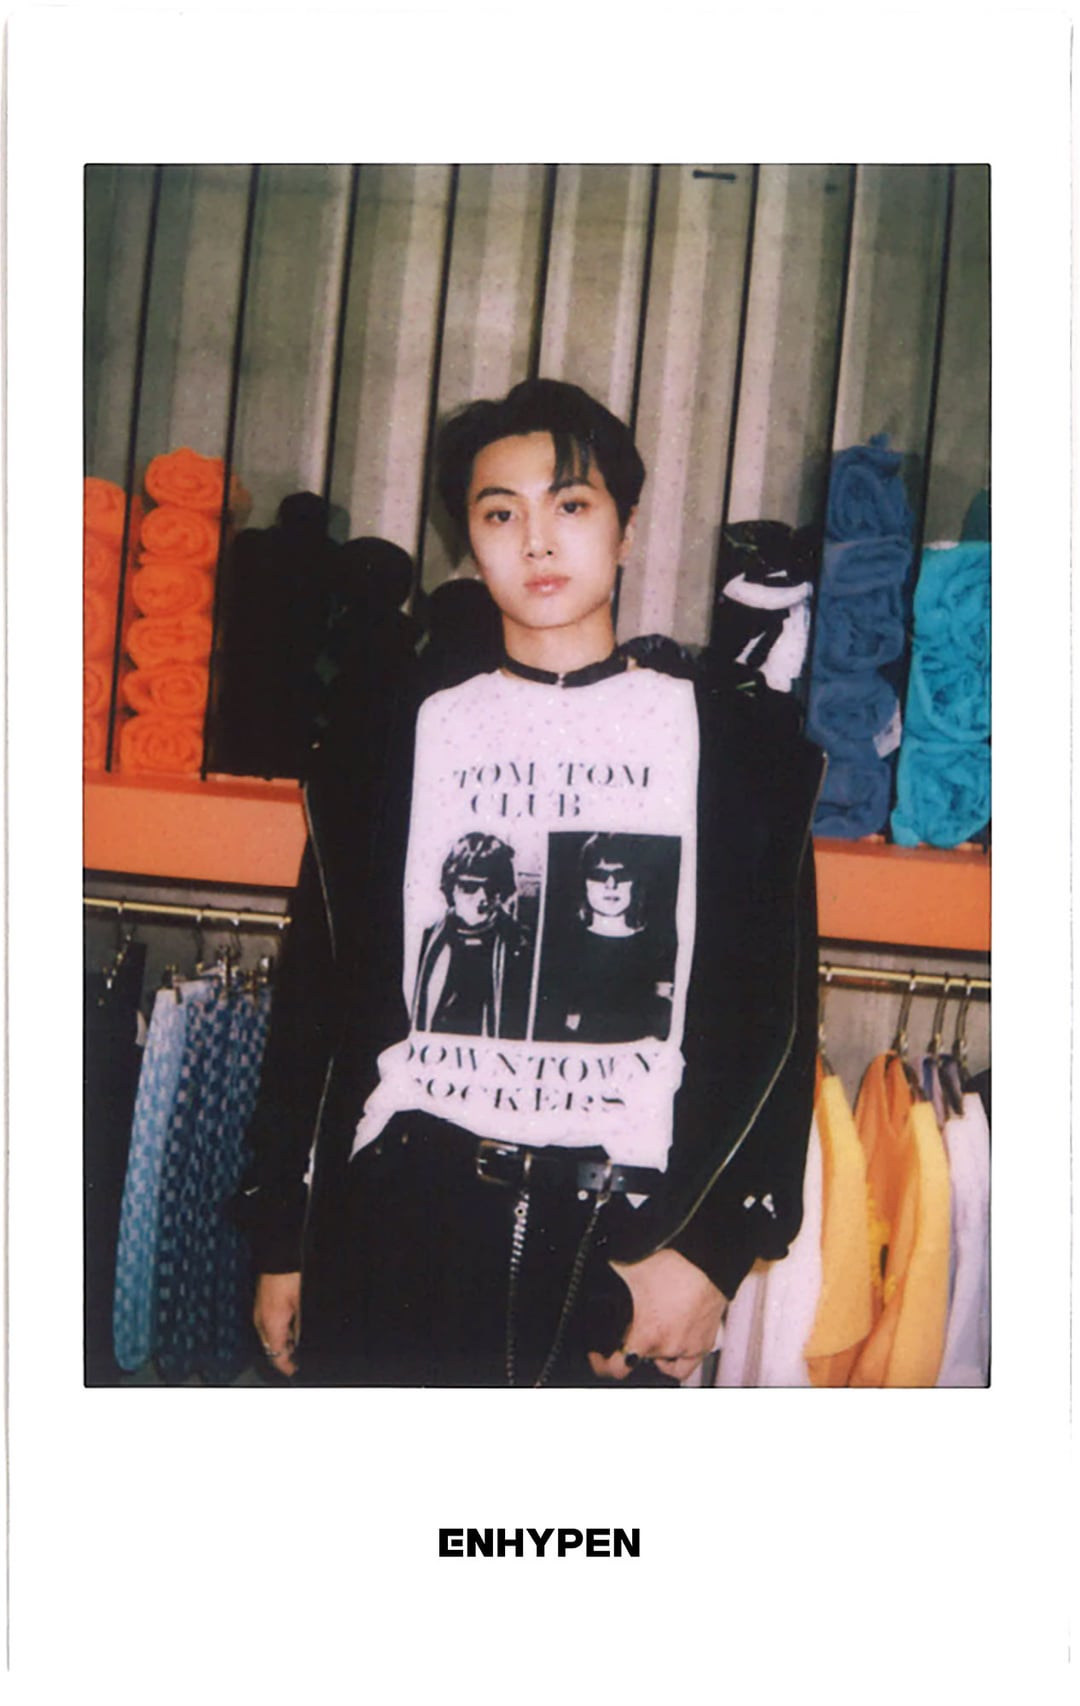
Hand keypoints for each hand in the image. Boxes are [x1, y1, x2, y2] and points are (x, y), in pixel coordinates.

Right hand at [254, 1271, 301, 1377]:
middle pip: (271, 1346)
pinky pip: (268, 1322)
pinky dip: (278, 1327)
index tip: (293, 1370)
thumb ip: (299, 1328)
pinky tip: (291, 1322)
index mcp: (270, 1323)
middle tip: (298, 1355)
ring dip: (281, 1339)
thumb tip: (300, 1342)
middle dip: (284, 1353)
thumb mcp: (301, 1305)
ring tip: (297, 1338)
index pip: (275, 1354)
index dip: (285, 1366)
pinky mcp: (261, 1302)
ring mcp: (259, 1310)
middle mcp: (261, 1319)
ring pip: (269, 1334)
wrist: (279, 1255)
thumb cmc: (290, 1276)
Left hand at [588, 1249, 726, 1383]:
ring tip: (650, 1333)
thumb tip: (599, 1269)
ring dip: (655, 1351)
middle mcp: (672, 1346)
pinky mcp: (707, 1340)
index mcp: (650, 1335)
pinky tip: (672, 1341)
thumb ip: (609, 1273)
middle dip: (631, 1343)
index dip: (602, 1364)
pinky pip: (689, 1360)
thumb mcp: (630, 1267)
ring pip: (665, 1361)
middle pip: (641, 1358)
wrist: (710, 1256)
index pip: (619, 1368)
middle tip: (627, 1326)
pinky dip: (678, 1356)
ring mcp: (691, 1346)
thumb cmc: (678, 1261)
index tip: (598, 1357)